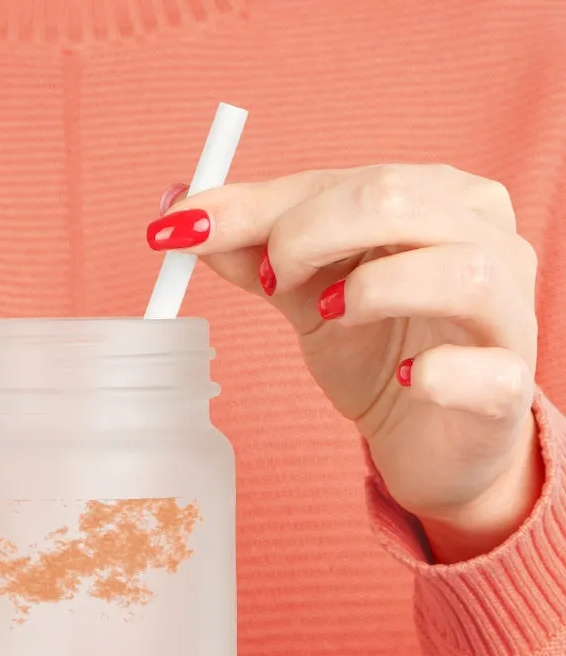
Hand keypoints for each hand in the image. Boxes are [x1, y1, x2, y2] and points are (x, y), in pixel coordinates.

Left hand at [150, 165, 542, 559]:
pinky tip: (406, 380)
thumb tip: (180, 213)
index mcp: (435, 199)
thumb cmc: (376, 352)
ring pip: (457, 270)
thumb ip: (255, 252)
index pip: (343, 181)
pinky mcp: (510, 386)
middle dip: (307, 234)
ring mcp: (507, 311)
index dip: (257, 205)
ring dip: (372, 290)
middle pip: (398, 200)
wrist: (428, 439)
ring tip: (329, 316)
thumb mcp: (306, 295)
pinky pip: (485, 370)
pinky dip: (437, 373)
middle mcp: (484, 238)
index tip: (182, 229)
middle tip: (269, 280)